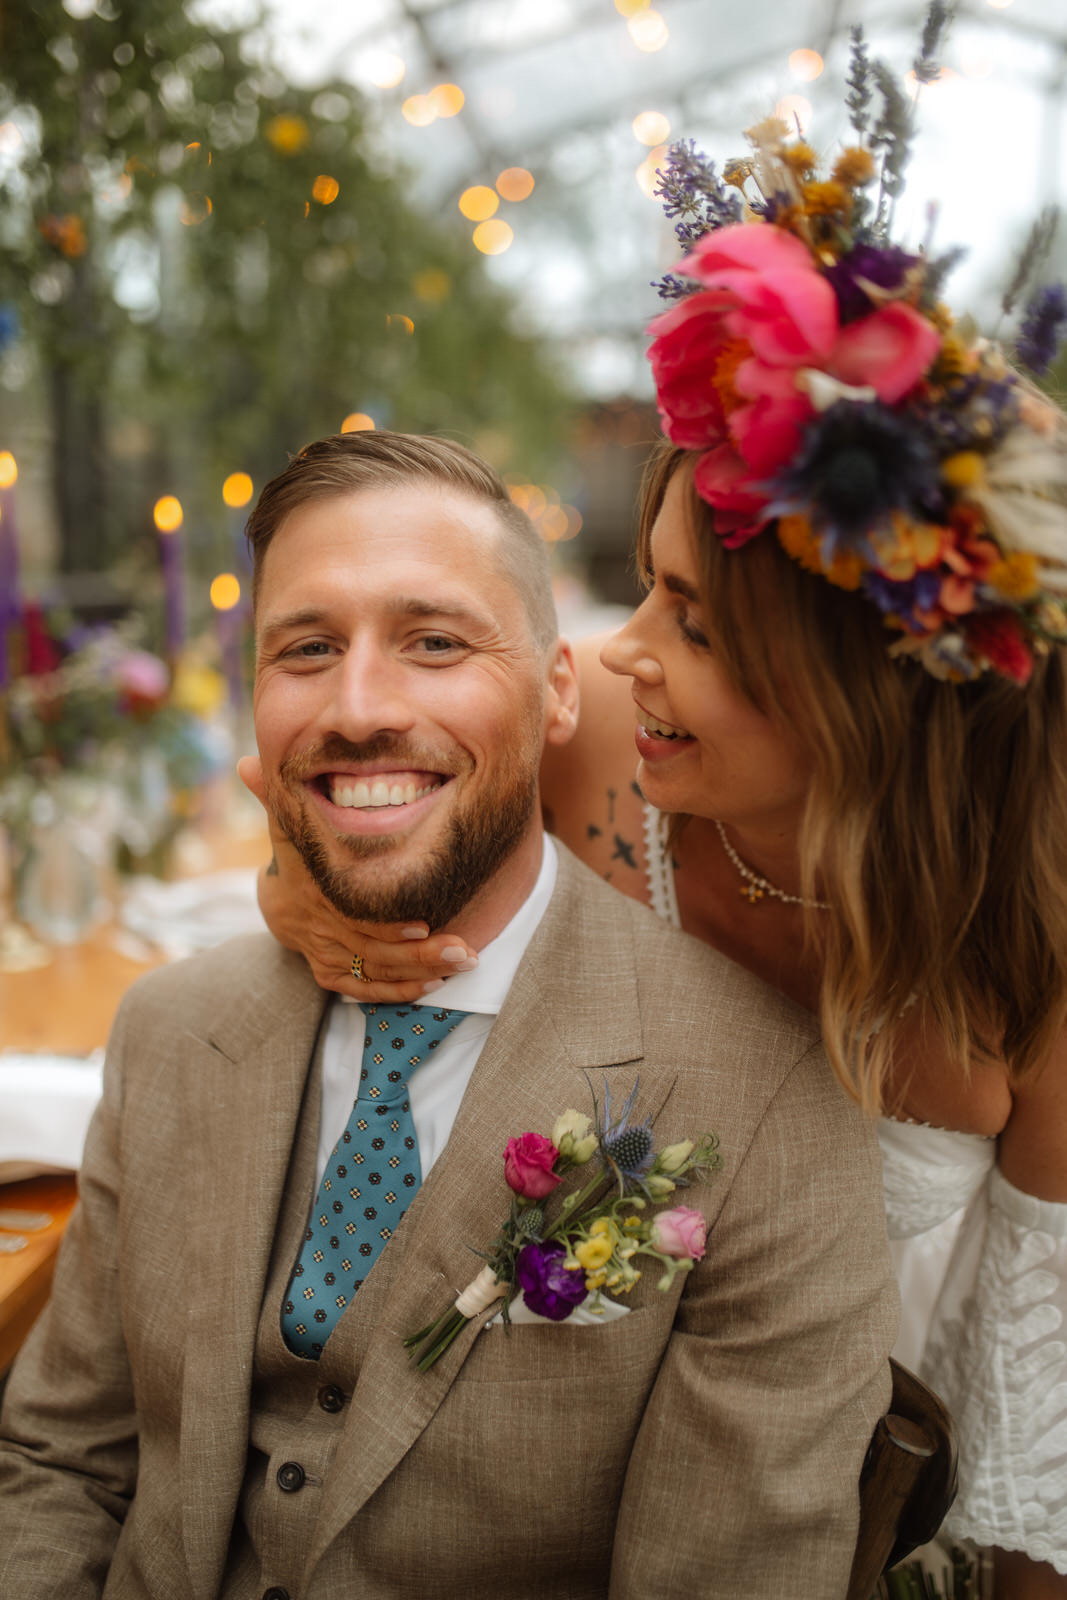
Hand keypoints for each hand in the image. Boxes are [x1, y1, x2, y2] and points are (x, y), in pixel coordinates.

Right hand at [236, 756, 478, 1001]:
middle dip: (421, 955)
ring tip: (463, 966)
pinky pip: (363, 990)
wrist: (276, 895)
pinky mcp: (331, 973)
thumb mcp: (286, 821)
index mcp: (311, 895)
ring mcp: (325, 954)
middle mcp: (319, 930)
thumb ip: (277, 794)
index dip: (386, 925)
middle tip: (465, 953)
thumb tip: (247, 762)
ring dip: (420, 974)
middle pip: (372, 952)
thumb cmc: (296, 849)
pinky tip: (434, 986)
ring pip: (374, 973)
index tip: (426, 923)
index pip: (351, 918)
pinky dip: (397, 992)